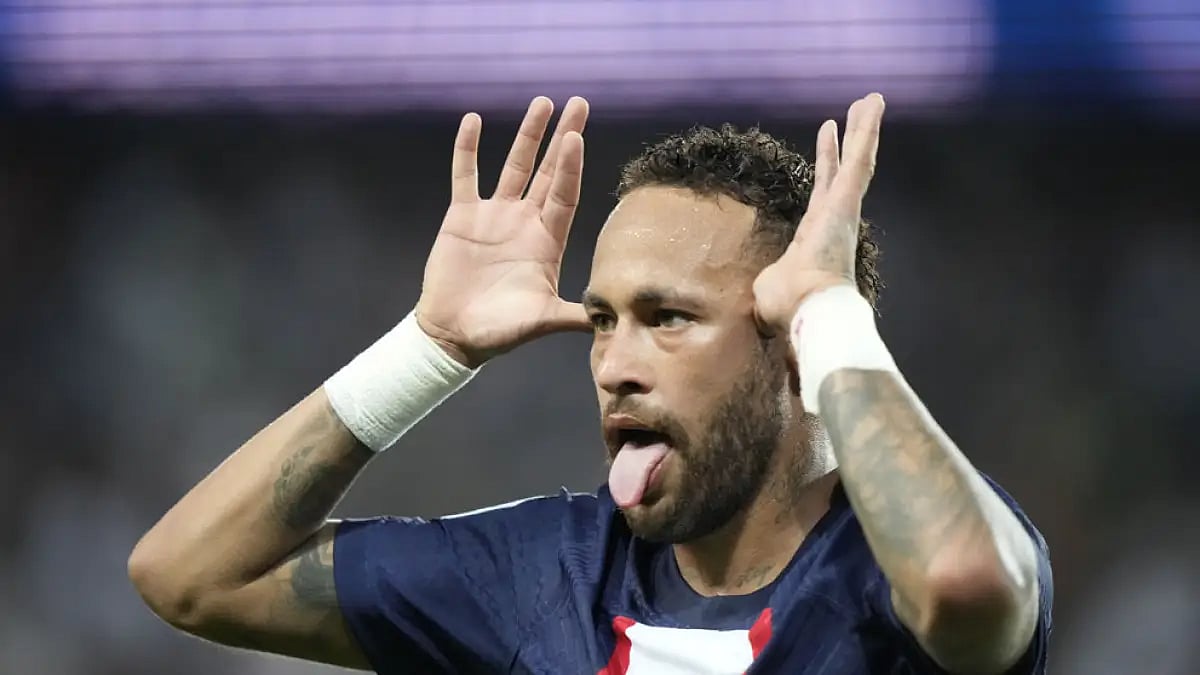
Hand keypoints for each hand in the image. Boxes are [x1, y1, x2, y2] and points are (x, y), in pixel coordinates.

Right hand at [416, 96, 590, 366]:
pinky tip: (473, 120)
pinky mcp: (462, 216)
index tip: (576, 137)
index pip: (565, 195)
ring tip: (542, 103)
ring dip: (528, 135)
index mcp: (547, 242)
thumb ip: (574, 316)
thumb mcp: (542, 320)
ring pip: (515, 166)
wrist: (454, 335)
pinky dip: (468, 149)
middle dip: (563, 137)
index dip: (570, 167)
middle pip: (549, 171)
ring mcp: (494, 216)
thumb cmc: (500, 332)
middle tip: (579, 104)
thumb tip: (611, 321)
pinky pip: (466, 175)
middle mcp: (525, 222)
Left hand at [753, 93, 884, 336]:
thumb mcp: (767, 287)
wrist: (810, 311)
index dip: (826, 168)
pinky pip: (859, 159)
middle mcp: (834, 219)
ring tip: (871, 100)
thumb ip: (767, 281)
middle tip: (856, 114)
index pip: (822, 193)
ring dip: (864, 130)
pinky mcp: (846, 201)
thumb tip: (757, 299)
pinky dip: (867, 131)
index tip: (828, 146)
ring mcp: (843, 209)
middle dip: (848, 142)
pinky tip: (873, 105)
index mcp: (815, 235)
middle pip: (843, 172)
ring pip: (857, 160)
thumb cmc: (787, 307)